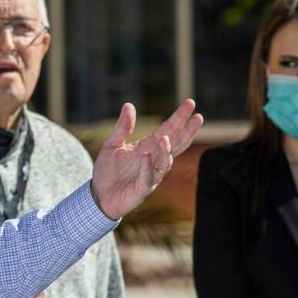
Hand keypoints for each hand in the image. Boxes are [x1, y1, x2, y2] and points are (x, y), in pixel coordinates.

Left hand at [91, 99, 202, 219]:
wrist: (99, 195)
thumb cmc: (108, 170)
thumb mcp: (112, 144)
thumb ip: (122, 127)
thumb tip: (129, 105)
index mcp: (148, 146)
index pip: (168, 129)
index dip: (179, 117)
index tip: (190, 103)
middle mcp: (154, 159)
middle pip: (176, 144)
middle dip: (187, 132)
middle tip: (198, 117)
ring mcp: (151, 175)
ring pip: (166, 162)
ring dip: (167, 151)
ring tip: (165, 138)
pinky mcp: (142, 189)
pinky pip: (148, 178)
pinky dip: (147, 167)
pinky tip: (145, 156)